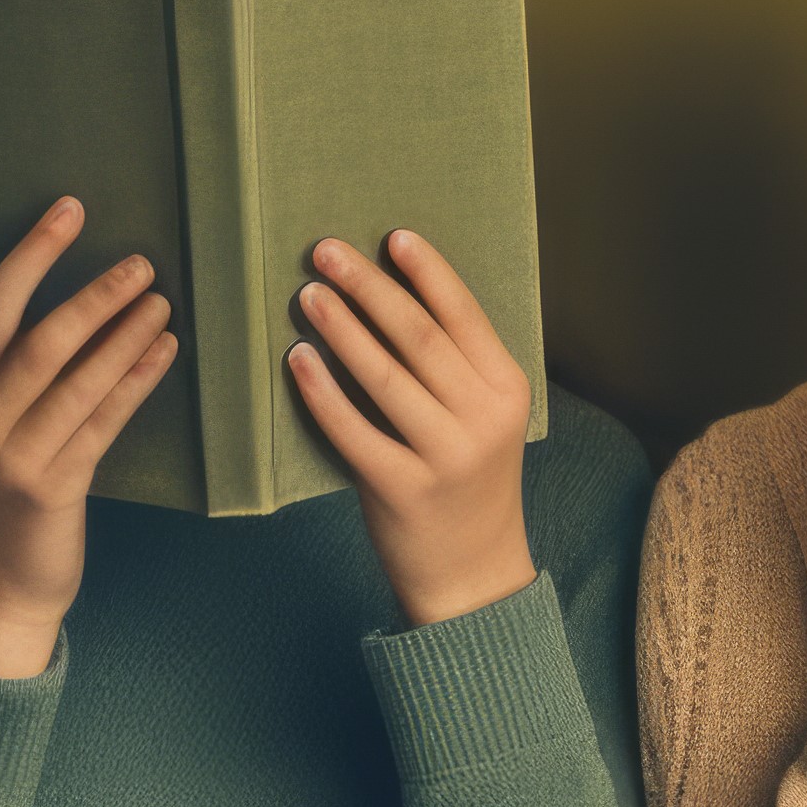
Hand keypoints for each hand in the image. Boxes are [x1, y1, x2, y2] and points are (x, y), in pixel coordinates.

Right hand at [0, 197, 177, 677]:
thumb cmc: (17, 493)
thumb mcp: (10, 425)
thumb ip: (36, 375)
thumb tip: (98, 309)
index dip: (33, 251)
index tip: (71, 207)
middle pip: (40, 334)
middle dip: (93, 293)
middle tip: (145, 260)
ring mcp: (12, 451)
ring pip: (75, 377)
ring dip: (124, 333)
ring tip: (167, 299)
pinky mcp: (50, 486)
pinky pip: (101, 423)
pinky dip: (136, 383)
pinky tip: (167, 352)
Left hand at [289, 230, 538, 626]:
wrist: (473, 570)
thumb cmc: (468, 480)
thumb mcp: (484, 420)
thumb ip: (454, 368)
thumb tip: (393, 297)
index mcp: (508, 391)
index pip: (464, 316)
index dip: (428, 272)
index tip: (391, 236)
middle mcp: (483, 419)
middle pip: (419, 337)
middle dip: (369, 287)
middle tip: (326, 251)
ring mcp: (444, 456)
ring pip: (385, 376)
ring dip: (341, 328)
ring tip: (308, 294)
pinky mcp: (401, 488)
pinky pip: (353, 429)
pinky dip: (323, 391)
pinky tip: (298, 359)